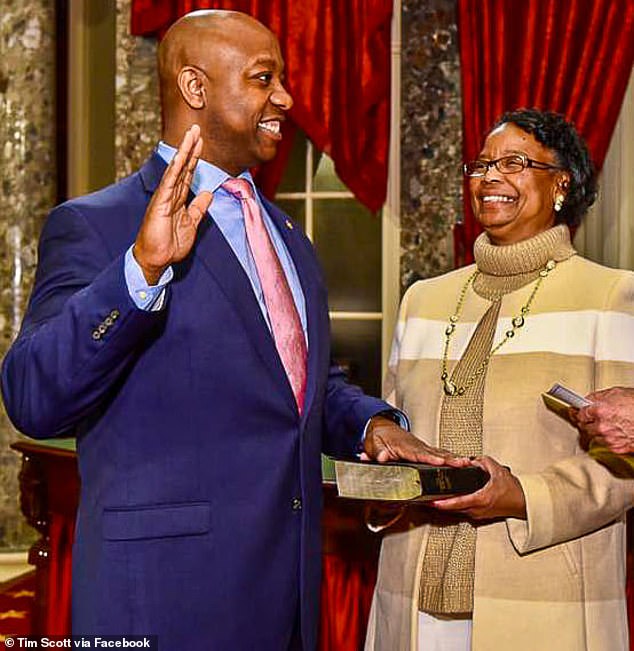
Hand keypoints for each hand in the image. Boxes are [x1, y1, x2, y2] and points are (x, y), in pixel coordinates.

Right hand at [133, 125, 212, 283]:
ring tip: (191, 135)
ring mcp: (164, 197)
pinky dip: (175, 170)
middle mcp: (170, 194)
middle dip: (190, 148)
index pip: (188, 173)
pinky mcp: (160, 204)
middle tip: (196, 129)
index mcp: (178, 199)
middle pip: (182, 166)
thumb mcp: (191, 223)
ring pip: (176, 170)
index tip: (202, 142)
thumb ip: (199, 208)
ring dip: (184, 152)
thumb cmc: (170, 244)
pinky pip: (169, 184)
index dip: (195, 158)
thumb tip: (208, 193)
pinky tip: (180, 157)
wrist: (157, 259)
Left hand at [362, 415, 469, 466]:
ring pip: (439, 452)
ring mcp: (421, 447)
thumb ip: (378, 452)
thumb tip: (382, 457)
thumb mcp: (373, 445)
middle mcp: (415, 445)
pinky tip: (461, 463)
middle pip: (434, 453)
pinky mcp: (425, 450)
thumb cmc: (379, 437)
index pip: (417, 453)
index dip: (429, 458)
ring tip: (466, 463)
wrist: (381, 427)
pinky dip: (450, 457)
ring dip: (453, 458)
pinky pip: (439, 453)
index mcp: (403, 445)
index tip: (440, 461)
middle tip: (462, 463)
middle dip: (448, 459)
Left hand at [428, 456, 526, 519]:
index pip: (457, 502)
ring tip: (432, 498)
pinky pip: (463, 511)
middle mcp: (477, 509)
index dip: (443, 503)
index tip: (431, 501)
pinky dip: (454, 505)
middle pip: (453, 508)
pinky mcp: (479, 516)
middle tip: (425, 498)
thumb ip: (480, 462)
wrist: (523, 502)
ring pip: (457, 510)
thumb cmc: (512, 488)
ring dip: (446, 505)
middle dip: (439, 504)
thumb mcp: (496, 469)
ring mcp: (478, 514)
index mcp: (481, 499)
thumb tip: (467, 460)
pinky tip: (447, 500)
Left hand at [570, 387, 633, 453]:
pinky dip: (608, 440)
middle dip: (587, 422)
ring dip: (597, 431)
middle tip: (593, 418)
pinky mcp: (617, 448)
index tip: (575, 412)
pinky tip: (616, 433)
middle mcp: (602, 426)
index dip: (578, 412)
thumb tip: (587, 400)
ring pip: (593, 436)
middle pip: (584, 426)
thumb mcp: (617, 393)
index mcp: (600, 410)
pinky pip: (605, 444)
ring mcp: (609, 438)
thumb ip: (598, 397)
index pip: (579, 413)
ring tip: (610, 425)